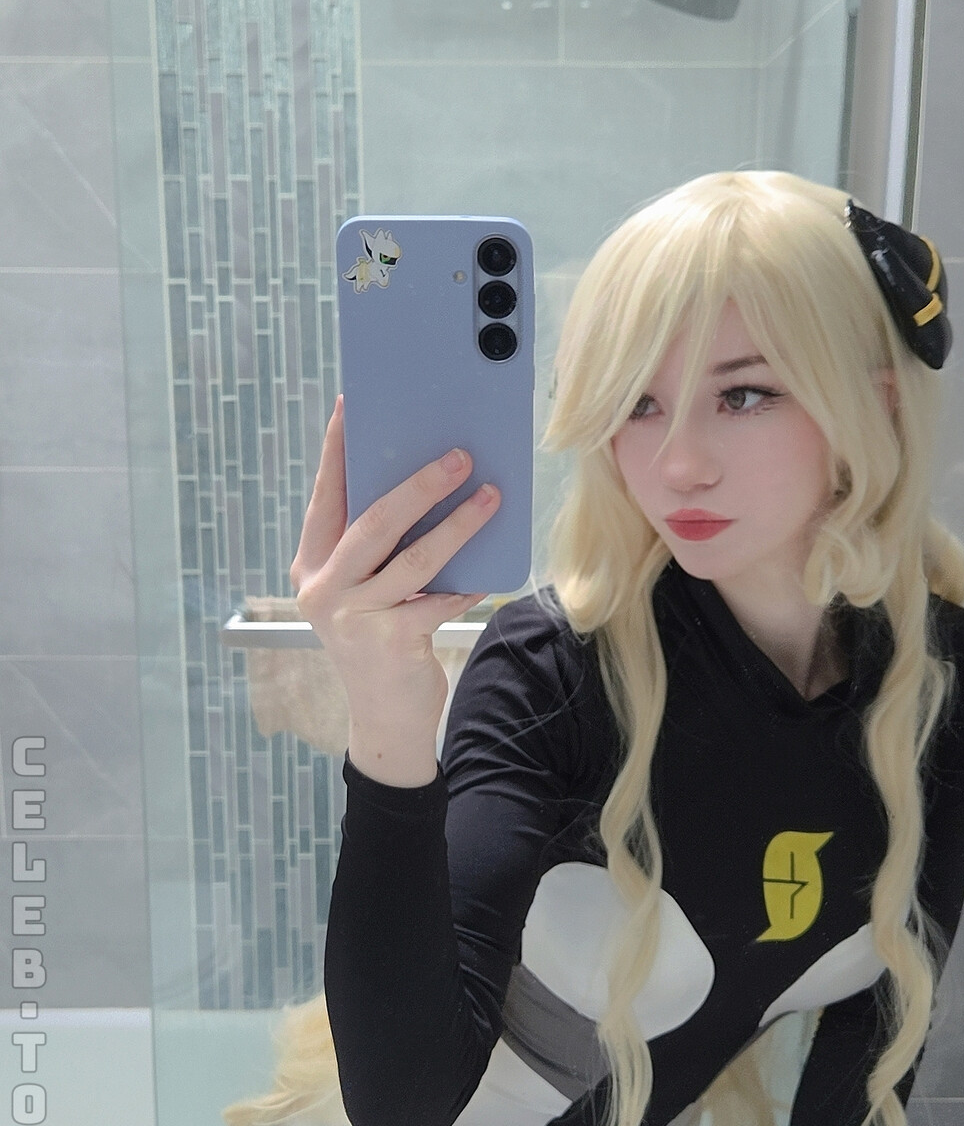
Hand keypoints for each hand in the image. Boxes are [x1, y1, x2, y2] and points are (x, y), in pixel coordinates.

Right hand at [290, 397, 497, 773]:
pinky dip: (466, 581)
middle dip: (419, 483)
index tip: (352, 405)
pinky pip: (437, 599)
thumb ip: (378, 549)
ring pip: (412, 557)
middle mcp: (324, 589)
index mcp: (312, 566)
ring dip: (457, 524)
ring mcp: (353, 617)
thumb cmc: (381, 641)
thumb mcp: (366, 592)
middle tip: (459, 455)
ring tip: (490, 495)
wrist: (386, 720)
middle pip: (373, 521)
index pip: (326, 497)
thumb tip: (424, 484)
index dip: (338, 451)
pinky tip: (489, 567)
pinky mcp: (390, 641)